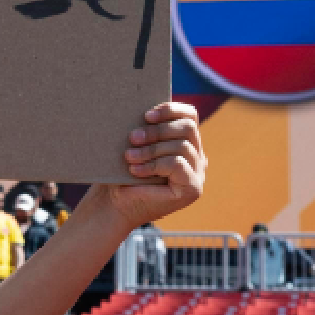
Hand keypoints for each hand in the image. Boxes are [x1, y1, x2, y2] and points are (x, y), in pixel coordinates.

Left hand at [101, 102, 207, 228]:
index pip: (190, 115)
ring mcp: (198, 173)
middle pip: (188, 128)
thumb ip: (148, 128)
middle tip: (133, 137)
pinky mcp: (192, 188)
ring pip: (182, 146)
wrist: (116, 205)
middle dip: (158, 130)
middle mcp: (197, 157)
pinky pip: (177, 164)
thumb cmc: (123, 173)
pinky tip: (136, 170)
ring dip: (151, 149)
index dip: (170, 109)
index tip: (146, 115)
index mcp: (186, 142)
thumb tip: (146, 111)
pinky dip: (154, 165)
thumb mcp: (137, 146)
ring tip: (129, 156)